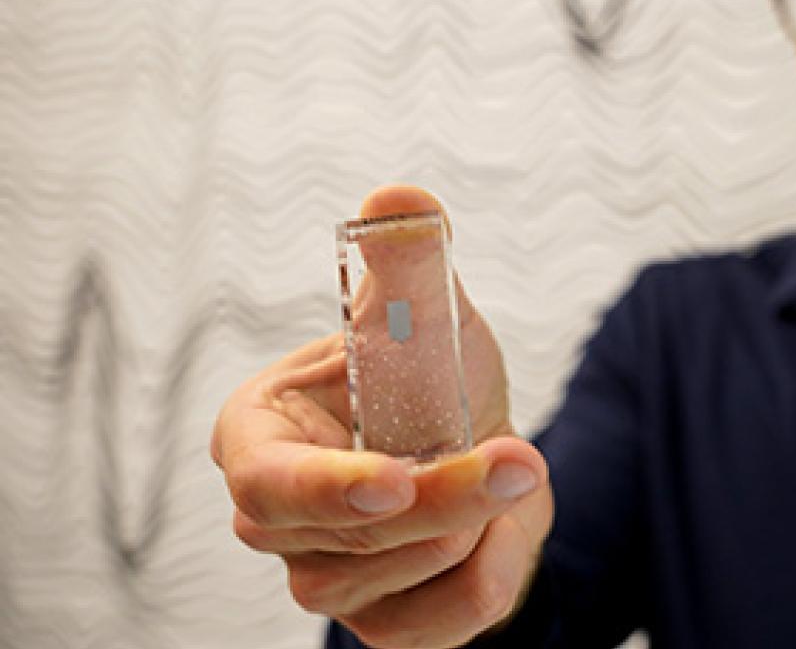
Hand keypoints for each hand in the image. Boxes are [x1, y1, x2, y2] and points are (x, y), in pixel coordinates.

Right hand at [211, 186, 553, 647]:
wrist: (473, 446)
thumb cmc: (428, 377)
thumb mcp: (427, 313)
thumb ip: (409, 260)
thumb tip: (398, 201)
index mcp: (258, 437)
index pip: (272, 483)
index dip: (329, 488)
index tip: (396, 480)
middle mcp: (275, 520)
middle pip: (357, 535)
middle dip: (452, 496)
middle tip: (524, 460)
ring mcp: (324, 579)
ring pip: (414, 574)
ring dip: (483, 518)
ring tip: (497, 468)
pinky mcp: (381, 623)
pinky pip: (453, 618)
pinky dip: (499, 564)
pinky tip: (499, 520)